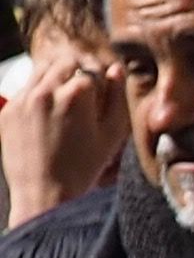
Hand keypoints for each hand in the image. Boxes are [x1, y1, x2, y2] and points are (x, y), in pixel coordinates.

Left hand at [4, 57, 121, 227]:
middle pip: (66, 63)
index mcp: (77, 94)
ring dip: (56, 78)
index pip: (93, 70)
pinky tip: (48, 116)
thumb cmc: (83, 168)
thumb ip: (118, 97)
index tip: (102, 99)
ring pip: (42, 70)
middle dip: (78, 75)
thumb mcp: (113, 134)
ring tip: (65, 102)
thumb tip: (116, 69)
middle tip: (85, 96)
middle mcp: (46, 91)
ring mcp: (23, 100)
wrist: (44, 194)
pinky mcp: (9, 110)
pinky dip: (38, 94)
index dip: (102, 85)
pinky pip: (25, 89)